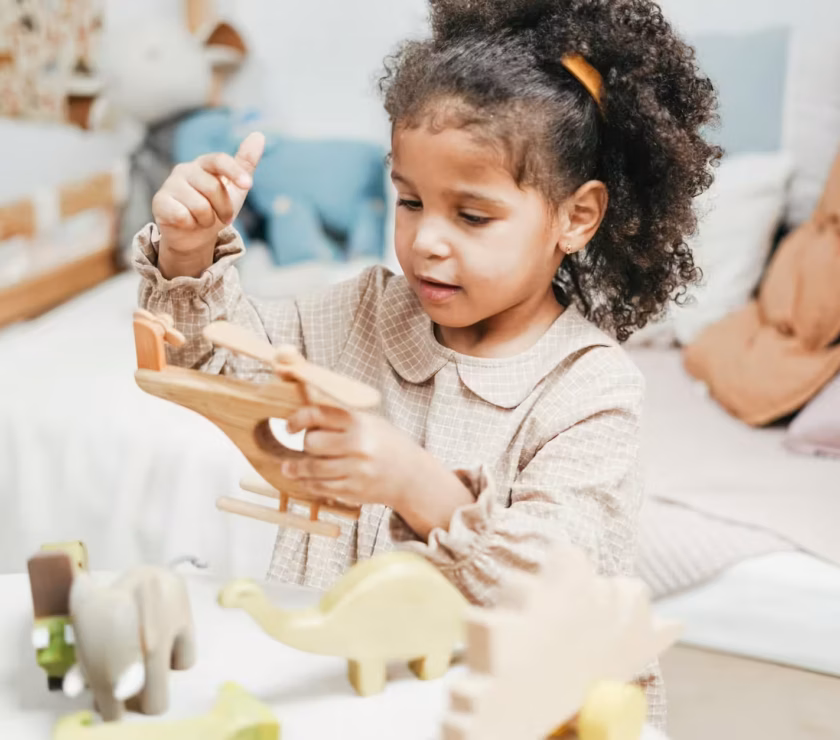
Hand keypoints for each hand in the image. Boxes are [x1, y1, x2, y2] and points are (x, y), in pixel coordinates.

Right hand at [152, 132, 265, 278]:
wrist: (194, 235)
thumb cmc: (215, 208)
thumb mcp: (234, 188)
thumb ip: (245, 163)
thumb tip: (259, 135)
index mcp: (204, 164)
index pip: (219, 160)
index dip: (235, 172)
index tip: (248, 185)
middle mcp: (185, 169)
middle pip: (213, 188)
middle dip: (224, 209)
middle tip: (223, 218)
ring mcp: (170, 184)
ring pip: (199, 206)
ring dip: (207, 220)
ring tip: (202, 220)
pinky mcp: (159, 201)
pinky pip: (182, 215)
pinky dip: (190, 224)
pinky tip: (186, 222)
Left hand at [280, 405, 473, 536]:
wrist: (412, 476)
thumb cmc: (388, 445)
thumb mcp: (370, 422)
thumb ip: (341, 418)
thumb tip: (305, 413)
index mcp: (359, 422)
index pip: (318, 415)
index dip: (297, 420)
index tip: (290, 426)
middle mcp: (357, 445)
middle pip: (311, 443)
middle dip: (305, 444)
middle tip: (309, 446)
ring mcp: (355, 469)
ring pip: (312, 468)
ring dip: (296, 468)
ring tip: (289, 468)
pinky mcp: (353, 490)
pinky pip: (321, 487)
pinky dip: (308, 483)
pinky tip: (305, 480)